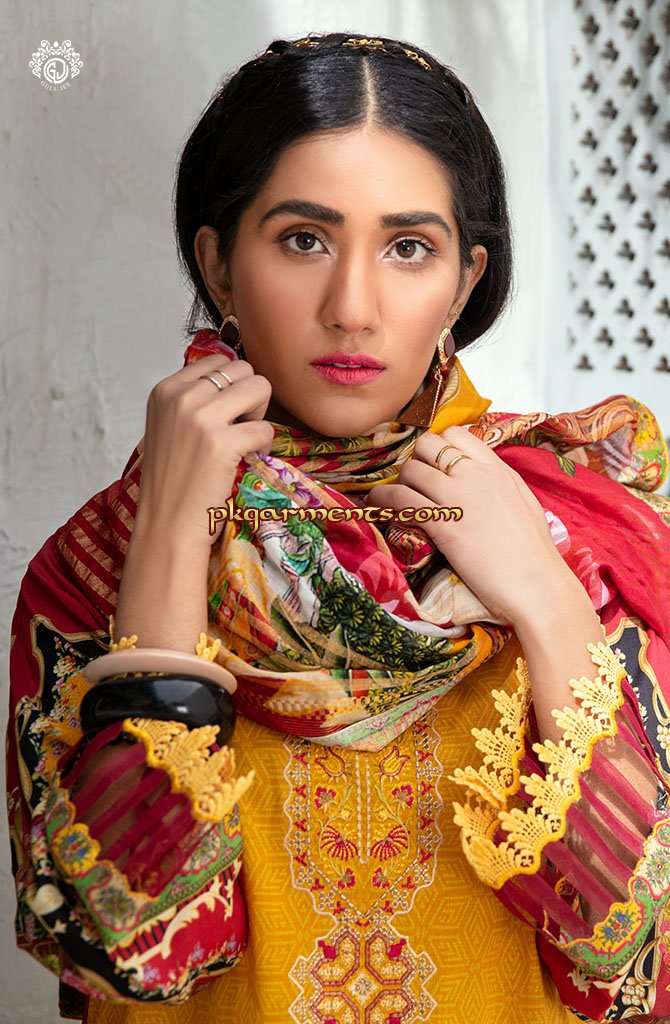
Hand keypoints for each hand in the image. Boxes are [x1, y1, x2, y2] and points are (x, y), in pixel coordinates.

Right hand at [135, 353, 274, 545]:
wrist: (166, 525)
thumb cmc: (173, 481)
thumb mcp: (168, 426)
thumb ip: (193, 399)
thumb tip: (234, 377)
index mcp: (166, 390)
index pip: (218, 360)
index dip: (231, 386)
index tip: (224, 415)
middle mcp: (181, 397)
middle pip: (243, 369)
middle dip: (250, 397)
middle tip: (238, 428)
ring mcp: (201, 418)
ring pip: (260, 387)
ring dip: (260, 415)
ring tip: (244, 441)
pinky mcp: (222, 443)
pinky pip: (265, 428)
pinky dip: (264, 446)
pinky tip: (245, 462)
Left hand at [366, 424, 576, 625]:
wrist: (538, 586)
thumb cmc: (535, 555)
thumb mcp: (524, 505)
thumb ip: (501, 487)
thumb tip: (485, 484)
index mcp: (498, 470)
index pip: (458, 435)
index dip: (438, 445)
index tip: (431, 462)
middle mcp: (477, 475)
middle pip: (429, 445)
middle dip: (415, 460)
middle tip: (413, 483)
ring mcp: (459, 497)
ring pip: (412, 469)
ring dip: (396, 481)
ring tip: (389, 497)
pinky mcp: (443, 524)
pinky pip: (401, 499)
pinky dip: (383, 499)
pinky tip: (376, 505)